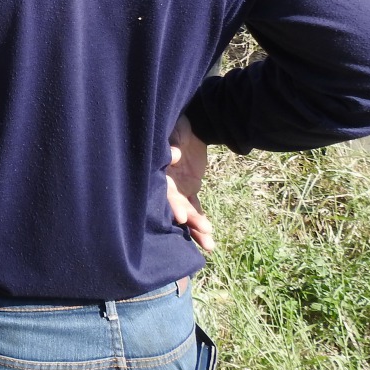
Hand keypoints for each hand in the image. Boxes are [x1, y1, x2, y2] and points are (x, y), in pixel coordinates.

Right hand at [168, 114, 214, 252]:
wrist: (193, 125)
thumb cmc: (179, 126)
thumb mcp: (176, 130)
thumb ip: (173, 142)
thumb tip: (175, 155)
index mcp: (160, 170)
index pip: (165, 189)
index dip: (172, 203)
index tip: (180, 217)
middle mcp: (167, 182)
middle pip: (175, 205)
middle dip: (188, 220)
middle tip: (201, 231)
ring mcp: (178, 188)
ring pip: (187, 212)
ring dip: (196, 228)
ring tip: (209, 244)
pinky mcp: (190, 190)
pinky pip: (195, 208)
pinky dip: (201, 221)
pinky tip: (209, 238)